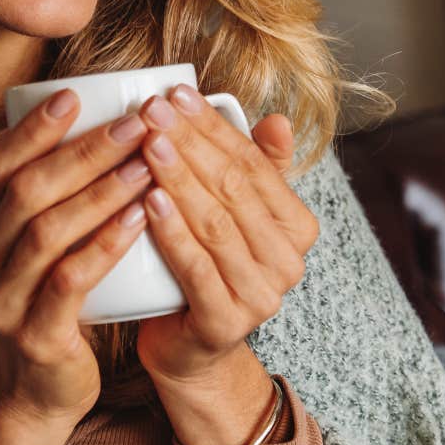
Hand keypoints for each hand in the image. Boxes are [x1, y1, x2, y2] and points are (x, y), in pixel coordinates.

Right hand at [0, 88, 155, 428]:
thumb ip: (51, 198)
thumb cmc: (51, 306)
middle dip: (82, 151)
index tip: (75, 95)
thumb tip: (94, 125)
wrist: (35, 397)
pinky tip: (140, 217)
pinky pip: (69, 280)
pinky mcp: (34, 334)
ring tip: (146, 162)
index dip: (33, 129)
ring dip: (100, 191)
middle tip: (134, 123)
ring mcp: (2, 299)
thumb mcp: (38, 249)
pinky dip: (106, 243)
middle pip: (26, 190)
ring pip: (47, 231)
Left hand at [131, 84, 320, 386]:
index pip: (254, 163)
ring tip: (147, 144)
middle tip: (152, 112)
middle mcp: (289, 262)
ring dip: (179, 179)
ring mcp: (262, 295)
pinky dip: (173, 232)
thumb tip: (277, 119)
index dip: (213, 126)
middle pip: (234, 189)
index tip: (175, 94)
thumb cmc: (206, 266)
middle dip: (190, 144)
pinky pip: (197, 268)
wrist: (189, 349)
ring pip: (216, 224)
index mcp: (298, 227)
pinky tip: (148, 201)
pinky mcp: (226, 323)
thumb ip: (256, 168)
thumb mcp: (233, 214)